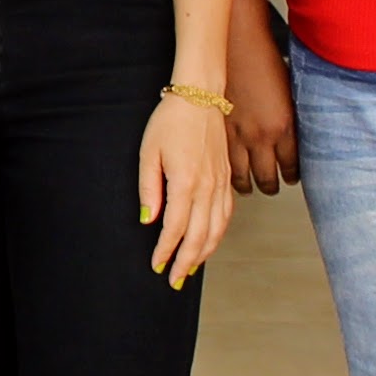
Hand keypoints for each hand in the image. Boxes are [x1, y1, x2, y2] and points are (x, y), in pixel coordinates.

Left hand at [139, 93, 235, 282]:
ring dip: (204, 253)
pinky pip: (226, 214)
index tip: (156, 265)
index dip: (165, 251)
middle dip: (186, 261)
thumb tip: (150, 220)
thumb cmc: (171, 120)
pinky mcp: (227, 178)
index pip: (176, 228)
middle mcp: (208, 187)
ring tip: (190, 269)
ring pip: (217, 229)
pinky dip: (218, 234)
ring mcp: (221, 183)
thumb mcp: (149, 153)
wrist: (200, 95)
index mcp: (186, 182)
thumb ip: (149, 189)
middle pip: (200, 236)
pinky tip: (209, 242)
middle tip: (174, 279)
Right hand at [227, 17, 299, 194]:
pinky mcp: (217, 132)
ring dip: (248, 185)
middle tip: (272, 187)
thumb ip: (289, 120)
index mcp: (284, 127)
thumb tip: (291, 139)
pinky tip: (231, 173)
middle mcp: (261, 137)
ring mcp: (236, 137)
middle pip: (268, 178)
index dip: (293, 175)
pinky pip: (224, 164)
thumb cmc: (264, 60)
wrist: (236, 44)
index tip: (292, 177)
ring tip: (250, 186)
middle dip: (271, 186)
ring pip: (243, 178)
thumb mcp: (289, 94)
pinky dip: (229, 172)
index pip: (292, 166)